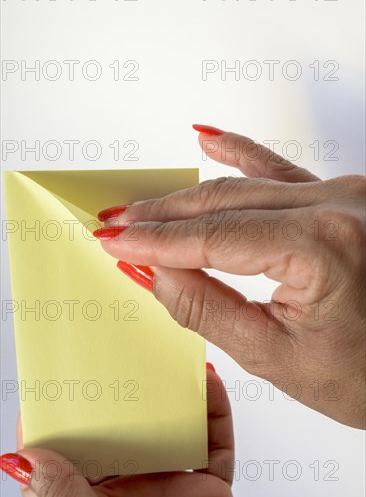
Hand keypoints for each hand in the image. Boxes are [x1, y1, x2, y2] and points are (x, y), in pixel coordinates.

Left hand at [0, 366, 243, 496]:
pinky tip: (208, 384)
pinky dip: (216, 411)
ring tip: (165, 359)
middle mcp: (128, 492)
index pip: (65, 457)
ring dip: (170, 394)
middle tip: (115, 356)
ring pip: (168, 427)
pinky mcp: (208, 487)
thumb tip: (25, 460)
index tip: (51, 386)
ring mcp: (168, 486)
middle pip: (120, 431)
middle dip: (120, 395)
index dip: (56, 422)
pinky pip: (214, 441)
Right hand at [95, 125, 365, 428]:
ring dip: (190, 195)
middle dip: (164, 215)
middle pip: (224, 201)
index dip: (156, 239)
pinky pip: (280, 170)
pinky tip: (209, 139)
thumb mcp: (276, 357)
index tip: (116, 239)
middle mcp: (337, 205)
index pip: (214, 236)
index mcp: (322, 246)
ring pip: (246, 184)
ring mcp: (342, 195)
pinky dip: (241, 154)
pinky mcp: (341, 197)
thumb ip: (207, 308)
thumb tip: (155, 271)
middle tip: (117, 223)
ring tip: (145, 203)